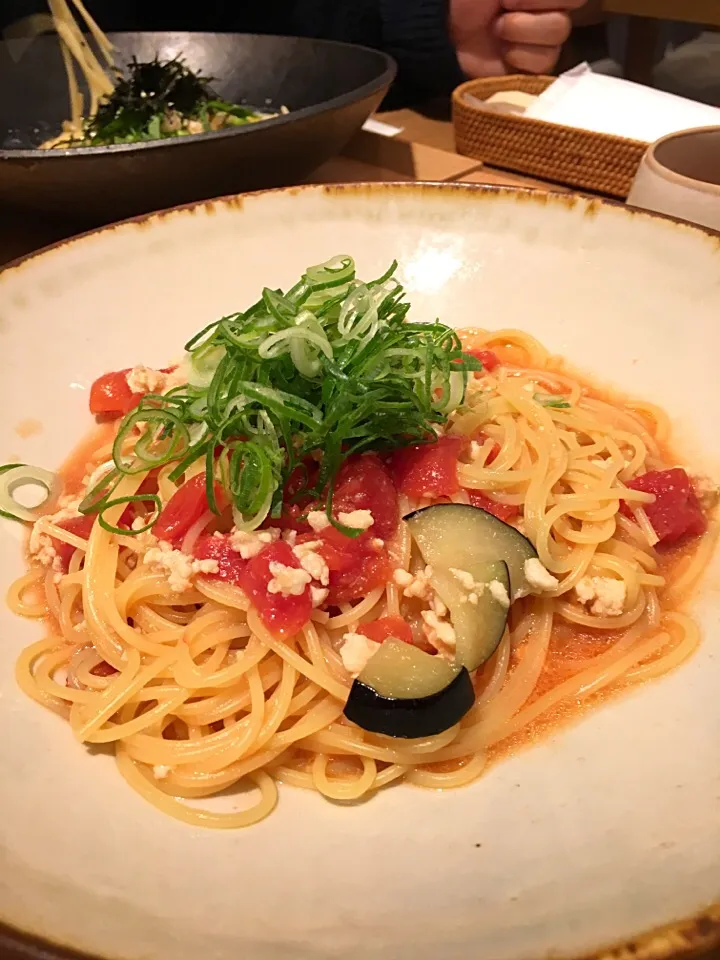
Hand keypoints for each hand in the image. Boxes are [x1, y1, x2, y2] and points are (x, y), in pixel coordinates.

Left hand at [450, 0, 587, 77]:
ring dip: (522, 29)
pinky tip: (503, 52)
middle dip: (533, 4)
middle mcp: (551, 7)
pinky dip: (521, 55)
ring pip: (559, 32)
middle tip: (503, 8)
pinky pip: (546, 62)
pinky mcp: (534, 69)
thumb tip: (539, 3)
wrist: (443, 32)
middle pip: (573, 4)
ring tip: (497, 30)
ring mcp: (544, 39)